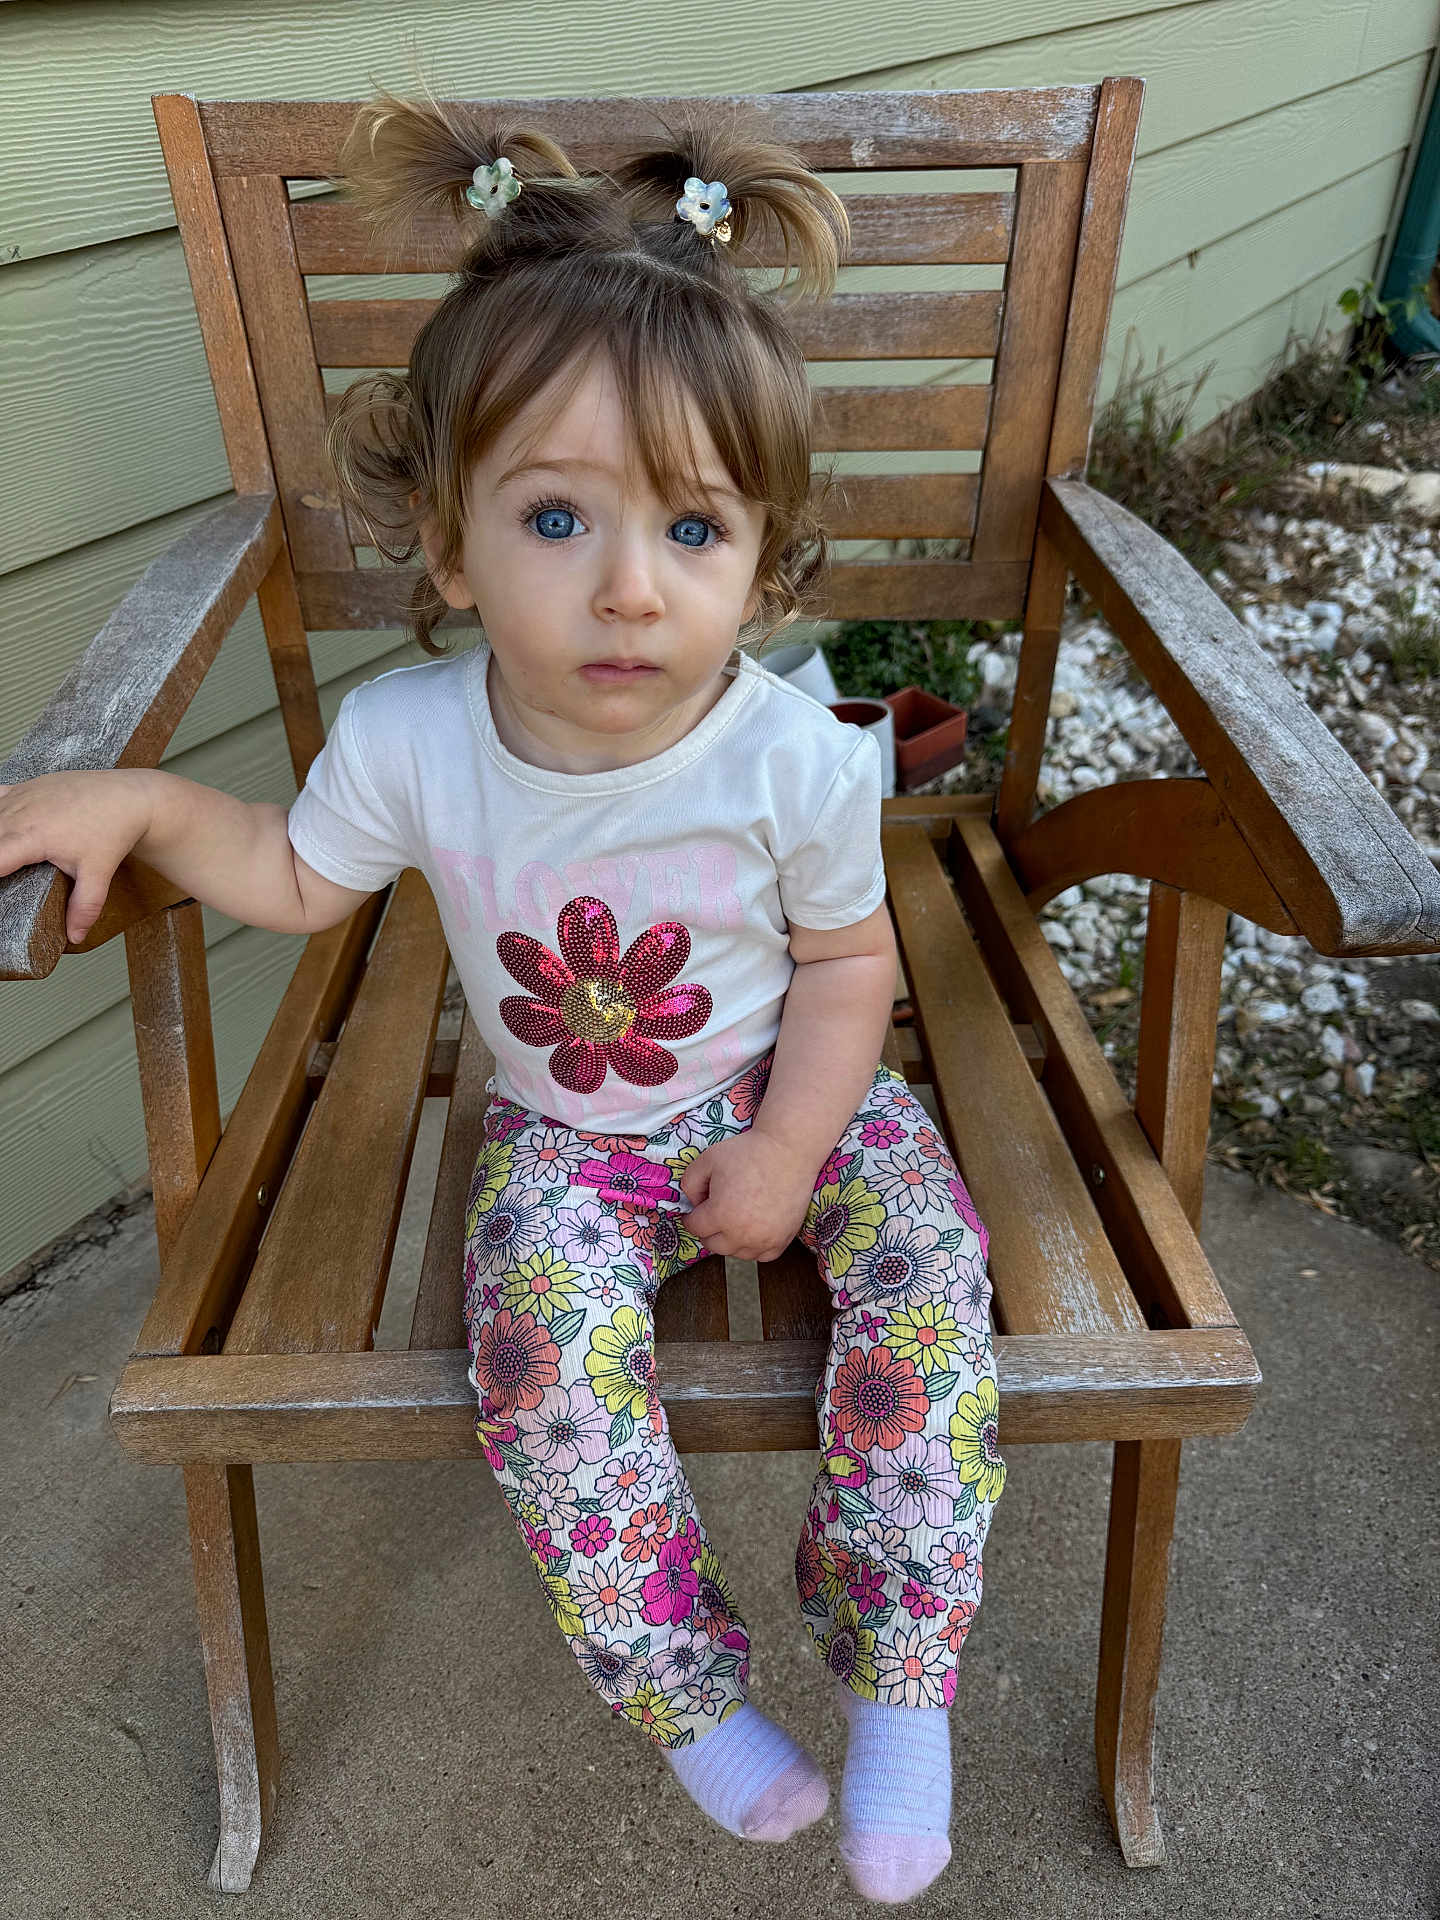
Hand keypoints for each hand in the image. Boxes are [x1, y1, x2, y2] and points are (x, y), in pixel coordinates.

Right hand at [0, 770, 152, 944]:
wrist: (130, 797)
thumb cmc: (114, 831)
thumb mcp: (98, 873)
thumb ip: (84, 907)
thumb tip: (75, 936)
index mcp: (32, 837)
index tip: (0, 884)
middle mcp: (21, 813)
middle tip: (6, 873)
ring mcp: (23, 796)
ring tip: (7, 859)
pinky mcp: (27, 786)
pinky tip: (1, 829)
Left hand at [677, 1129, 817, 1262]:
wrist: (788, 1150)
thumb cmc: (749, 1152)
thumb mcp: (708, 1159)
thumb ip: (689, 1183)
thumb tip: (693, 1203)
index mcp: (721, 1215)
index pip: (695, 1228)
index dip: (692, 1216)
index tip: (696, 1210)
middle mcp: (742, 1233)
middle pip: (713, 1245)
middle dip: (709, 1230)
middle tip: (715, 1213)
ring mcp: (765, 1239)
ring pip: (737, 1253)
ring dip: (731, 1240)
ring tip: (734, 1220)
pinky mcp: (783, 1239)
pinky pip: (762, 1255)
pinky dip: (754, 1247)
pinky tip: (753, 1230)